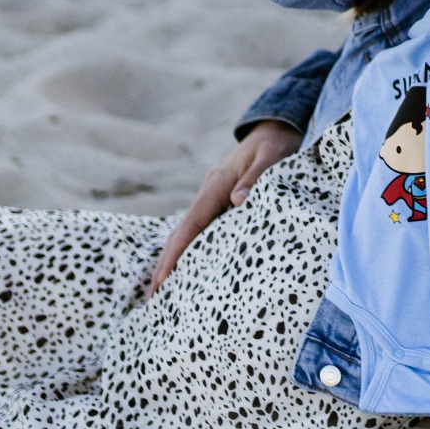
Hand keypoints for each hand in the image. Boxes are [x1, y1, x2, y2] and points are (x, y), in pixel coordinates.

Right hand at [149, 121, 300, 292]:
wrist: (276, 128)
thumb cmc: (277, 144)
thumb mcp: (272, 156)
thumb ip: (256, 177)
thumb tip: (237, 201)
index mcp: (217, 184)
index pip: (191, 223)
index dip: (177, 252)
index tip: (163, 278)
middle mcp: (210, 193)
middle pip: (182, 233)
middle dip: (165, 265)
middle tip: (152, 300)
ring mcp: (213, 198)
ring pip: (188, 234)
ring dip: (174, 261)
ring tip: (162, 294)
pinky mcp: (221, 203)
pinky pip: (201, 231)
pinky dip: (190, 250)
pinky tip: (188, 271)